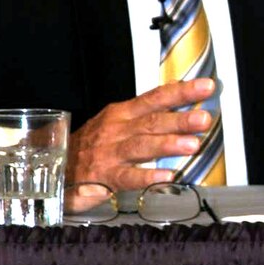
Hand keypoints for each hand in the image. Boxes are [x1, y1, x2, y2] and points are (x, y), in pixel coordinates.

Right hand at [68, 79, 216, 190]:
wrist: (56, 166)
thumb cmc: (92, 145)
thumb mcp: (117, 123)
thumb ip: (147, 116)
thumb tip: (181, 105)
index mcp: (122, 114)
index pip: (156, 98)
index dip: (181, 92)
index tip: (206, 87)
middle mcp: (117, 130)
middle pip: (152, 121)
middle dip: (180, 119)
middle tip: (204, 118)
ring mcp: (110, 153)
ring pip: (141, 146)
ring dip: (167, 144)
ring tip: (192, 144)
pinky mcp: (105, 177)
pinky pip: (128, 177)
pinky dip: (147, 177)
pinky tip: (166, 177)